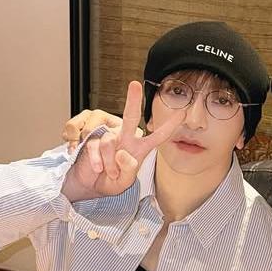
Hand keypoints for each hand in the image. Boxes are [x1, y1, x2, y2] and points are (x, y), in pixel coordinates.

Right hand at [61, 81, 183, 201]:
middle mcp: (126, 139)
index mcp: (140, 149)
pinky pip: (95, 146)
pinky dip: (96, 161)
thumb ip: (129, 171)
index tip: (183, 113)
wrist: (89, 186)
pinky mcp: (93, 140)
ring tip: (109, 173)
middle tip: (135, 84)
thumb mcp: (124, 183)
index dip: (169, 126)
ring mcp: (109, 139)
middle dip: (133, 100)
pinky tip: (97, 168)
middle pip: (130, 116)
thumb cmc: (110, 183)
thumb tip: (124, 154)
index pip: (158, 136)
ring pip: (109, 143)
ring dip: (109, 163)